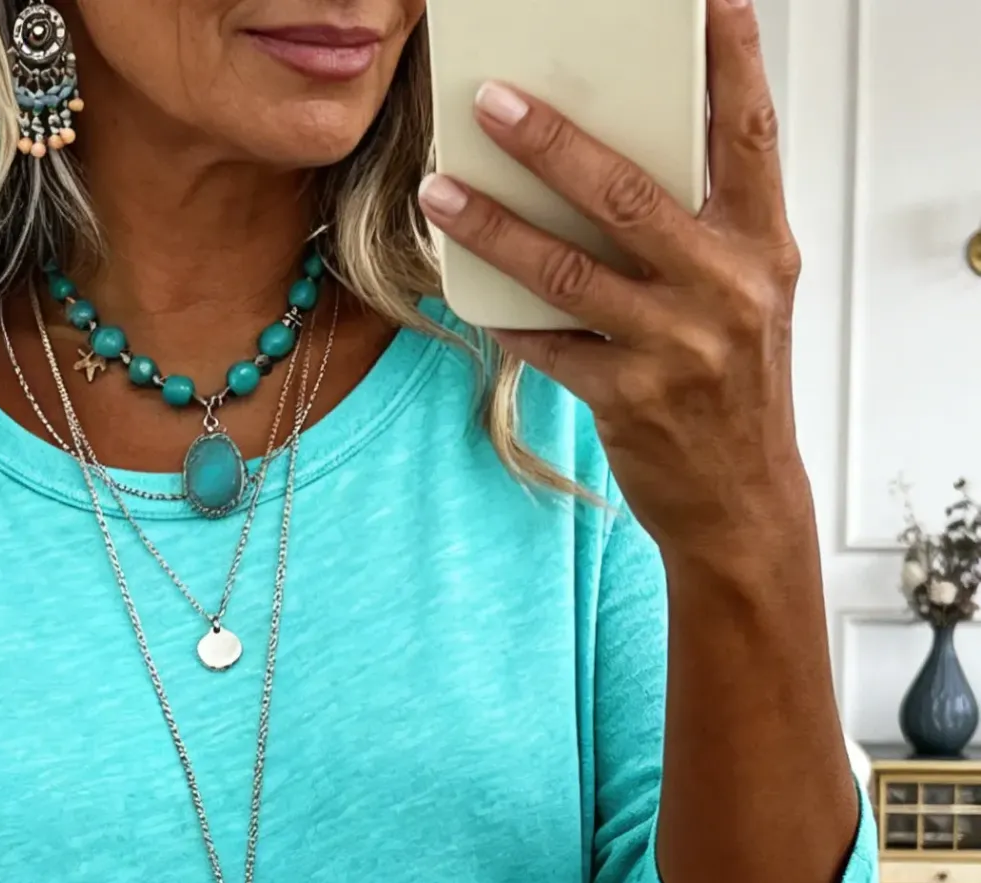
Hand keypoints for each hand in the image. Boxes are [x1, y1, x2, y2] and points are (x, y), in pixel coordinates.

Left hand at [418, 0, 805, 564]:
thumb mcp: (748, 297)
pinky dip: (505, 314)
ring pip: (568, 268)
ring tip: (440, 189)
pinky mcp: (628, 399)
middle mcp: (726, 288)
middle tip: (491, 98)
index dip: (729, 57)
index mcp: (764, 247)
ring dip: (494, 225)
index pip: (748, 132)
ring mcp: (676, 347)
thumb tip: (614, 161)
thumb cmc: (736, 391)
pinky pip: (548, 343)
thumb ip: (703, 229)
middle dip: (551, 140)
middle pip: (627, 192)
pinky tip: (465, 286)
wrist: (742, 503)